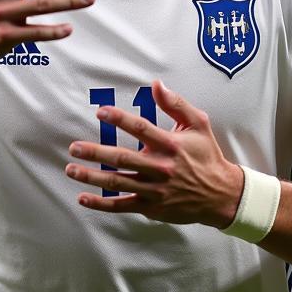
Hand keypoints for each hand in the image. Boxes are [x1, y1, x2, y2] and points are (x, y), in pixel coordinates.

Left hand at [66, 79, 243, 227]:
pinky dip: (102, 204)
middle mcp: (160, 168)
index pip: (141, 129)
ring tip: (71, 169)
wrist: (220, 194)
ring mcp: (154, 189)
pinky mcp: (151, 206)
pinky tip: (83, 198)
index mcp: (171, 145)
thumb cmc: (207, 155)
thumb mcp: (198, 124)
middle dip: (96, 153)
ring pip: (118, 183)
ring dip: (92, 177)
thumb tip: (156, 84)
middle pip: (123, 159)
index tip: (101, 112)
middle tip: (74, 147)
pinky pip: (122, 205)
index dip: (120, 119)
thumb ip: (176, 104)